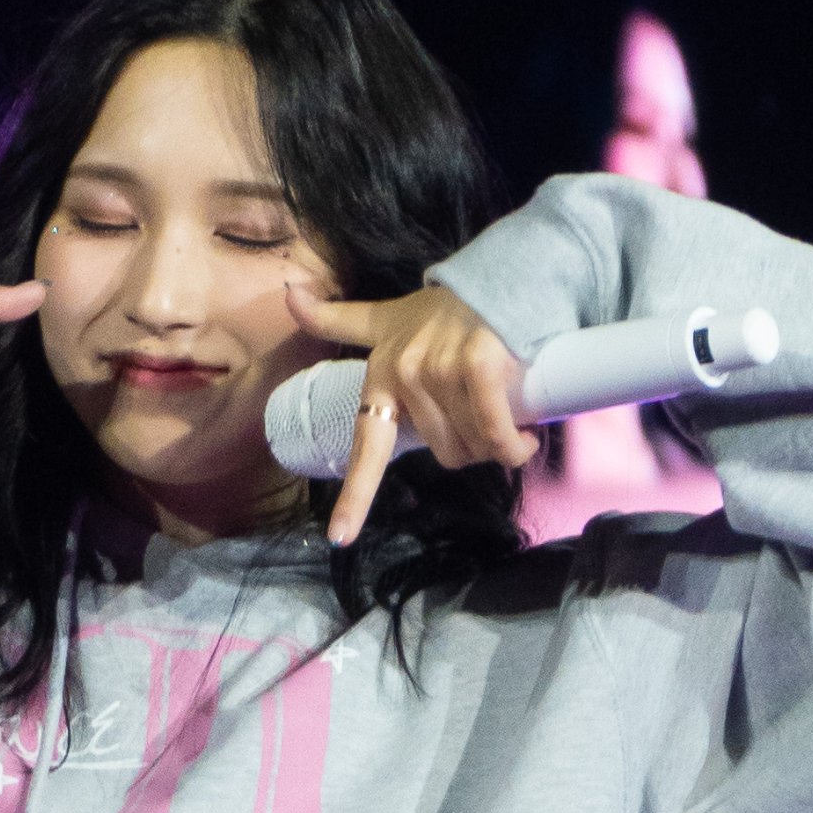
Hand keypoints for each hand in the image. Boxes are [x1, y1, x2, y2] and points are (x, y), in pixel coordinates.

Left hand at [284, 279, 535, 548]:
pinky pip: (494, 433)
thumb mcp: (388, 316)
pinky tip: (524, 437)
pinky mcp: (478, 365)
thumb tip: (288, 291)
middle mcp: (405, 374)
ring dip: (498, 447)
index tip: (339, 537)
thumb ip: (339, 316)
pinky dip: (513, 445)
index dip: (354, 497)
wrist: (500, 275)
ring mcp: (440, 369)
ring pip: (471, 447)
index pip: (365, 446)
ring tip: (510, 420)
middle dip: (471, 450)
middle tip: (489, 424)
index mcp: (381, 376)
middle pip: (443, 454)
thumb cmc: (445, 308)